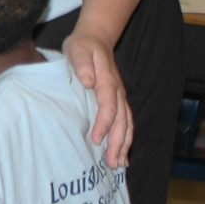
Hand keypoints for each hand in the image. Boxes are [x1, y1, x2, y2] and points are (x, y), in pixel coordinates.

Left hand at [62, 30, 132, 168]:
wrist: (95, 38)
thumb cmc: (83, 46)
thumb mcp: (77, 50)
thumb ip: (82, 64)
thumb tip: (88, 80)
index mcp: (107, 81)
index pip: (108, 106)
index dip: (104, 124)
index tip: (96, 140)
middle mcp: (118, 91)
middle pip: (122, 120)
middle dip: (118, 142)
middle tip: (112, 163)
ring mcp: (120, 96)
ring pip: (127, 123)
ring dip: (124, 144)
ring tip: (119, 164)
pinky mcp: (118, 100)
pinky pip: (126, 121)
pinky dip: (126, 138)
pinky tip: (123, 154)